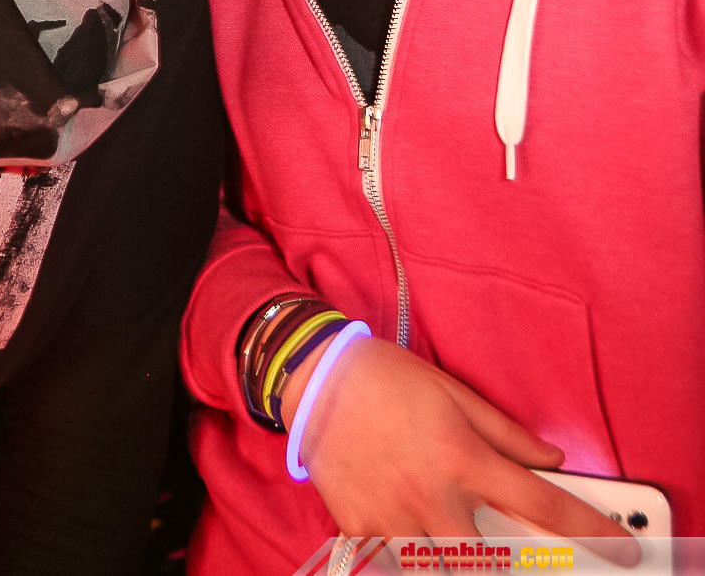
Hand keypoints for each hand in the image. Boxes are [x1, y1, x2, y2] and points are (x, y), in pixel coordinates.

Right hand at [281, 336, 637, 560]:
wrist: (313, 375)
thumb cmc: (386, 376)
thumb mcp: (453, 391)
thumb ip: (506, 431)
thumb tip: (551, 459)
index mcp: (462, 457)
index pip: (540, 506)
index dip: (588, 530)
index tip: (618, 548)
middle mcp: (432, 495)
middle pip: (491, 564)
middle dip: (514, 567)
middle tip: (519, 554)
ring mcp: (394, 518)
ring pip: (440, 570)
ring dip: (457, 560)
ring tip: (451, 529)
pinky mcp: (360, 529)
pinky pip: (393, 560)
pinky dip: (407, 552)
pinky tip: (406, 523)